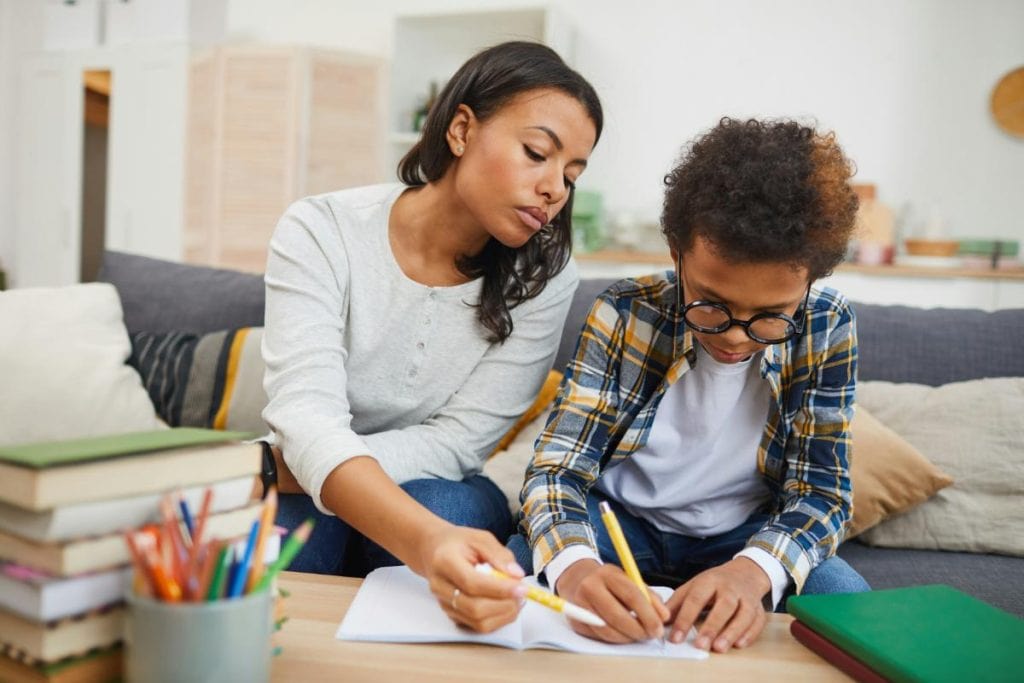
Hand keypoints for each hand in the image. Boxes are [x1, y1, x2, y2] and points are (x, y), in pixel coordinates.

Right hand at [418, 524, 527, 632]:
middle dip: (504, 604)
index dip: (500, 589)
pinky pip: (477, 626)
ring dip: (503, 615)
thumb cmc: (459, 543)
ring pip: (477, 622)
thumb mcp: (481, 538)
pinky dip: (497, 619)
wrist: (435, 551)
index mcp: (445, 562)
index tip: (522, 588)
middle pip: (474, 608)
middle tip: (522, 593)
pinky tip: (505, 605)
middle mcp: (441, 586)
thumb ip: (500, 555)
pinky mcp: (452, 614)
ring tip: (516, 599)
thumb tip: (517, 576)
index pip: (473, 583)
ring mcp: (444, 603)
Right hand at [555, 559, 669, 642]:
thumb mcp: (629, 580)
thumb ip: (649, 596)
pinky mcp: (575, 621)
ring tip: (638, 636)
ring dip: (628, 638)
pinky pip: (599, 637)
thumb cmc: (610, 582)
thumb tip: (664, 616)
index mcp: (608, 574)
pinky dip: (615, 639)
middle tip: (650, 636)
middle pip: (618, 616)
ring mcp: (580, 605)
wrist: (578, 580)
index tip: (659, 627)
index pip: (631, 596)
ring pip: (608, 630)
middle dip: (639, 630)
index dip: (648, 615)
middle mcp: (591, 587)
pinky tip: (624, 635)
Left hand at [664, 557, 769, 652]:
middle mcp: (730, 588)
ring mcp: (746, 597)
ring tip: (719, 648)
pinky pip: (757, 621)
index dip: (685, 619)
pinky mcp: (759, 608)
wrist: (745, 572)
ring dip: (732, 632)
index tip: (675, 638)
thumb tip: (660, 620)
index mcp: (709, 581)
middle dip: (711, 626)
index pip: (695, 599)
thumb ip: (677, 603)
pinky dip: (750, 633)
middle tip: (700, 645)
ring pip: (743, 614)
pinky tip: (739, 644)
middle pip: (723, 606)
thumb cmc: (714, 583)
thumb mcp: (693, 586)